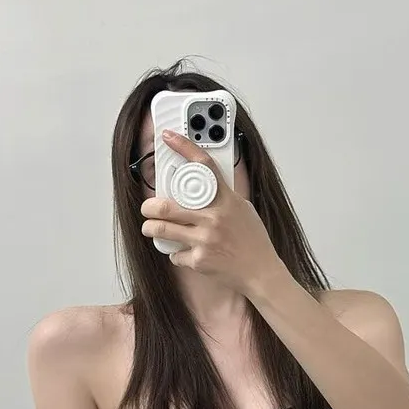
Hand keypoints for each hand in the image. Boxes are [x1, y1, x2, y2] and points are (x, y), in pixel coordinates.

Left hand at [141, 130, 285, 294]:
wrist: (261, 271)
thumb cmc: (253, 240)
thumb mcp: (242, 209)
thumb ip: (221, 198)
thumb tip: (199, 188)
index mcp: (225, 200)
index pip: (203, 166)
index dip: (183, 147)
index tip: (168, 137)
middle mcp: (213, 218)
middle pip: (166, 206)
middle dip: (149, 207)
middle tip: (147, 208)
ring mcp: (205, 239)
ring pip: (162, 229)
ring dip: (150, 228)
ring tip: (150, 228)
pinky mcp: (199, 260)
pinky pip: (175, 254)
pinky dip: (177, 254)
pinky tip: (187, 253)